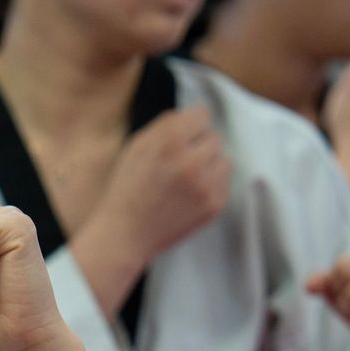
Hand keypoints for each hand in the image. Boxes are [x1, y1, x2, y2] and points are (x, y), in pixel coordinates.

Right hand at [101, 108, 232, 260]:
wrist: (124, 236)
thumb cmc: (127, 190)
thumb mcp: (135, 148)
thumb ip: (164, 125)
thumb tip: (193, 115)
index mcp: (169, 141)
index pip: (202, 115)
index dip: (189, 127)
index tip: (180, 141)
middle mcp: (191, 160)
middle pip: (215, 137)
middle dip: (198, 148)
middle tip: (179, 165)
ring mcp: (205, 184)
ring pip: (224, 160)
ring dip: (208, 167)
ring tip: (186, 182)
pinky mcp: (214, 204)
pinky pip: (225, 183)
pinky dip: (210, 187)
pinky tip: (189, 197)